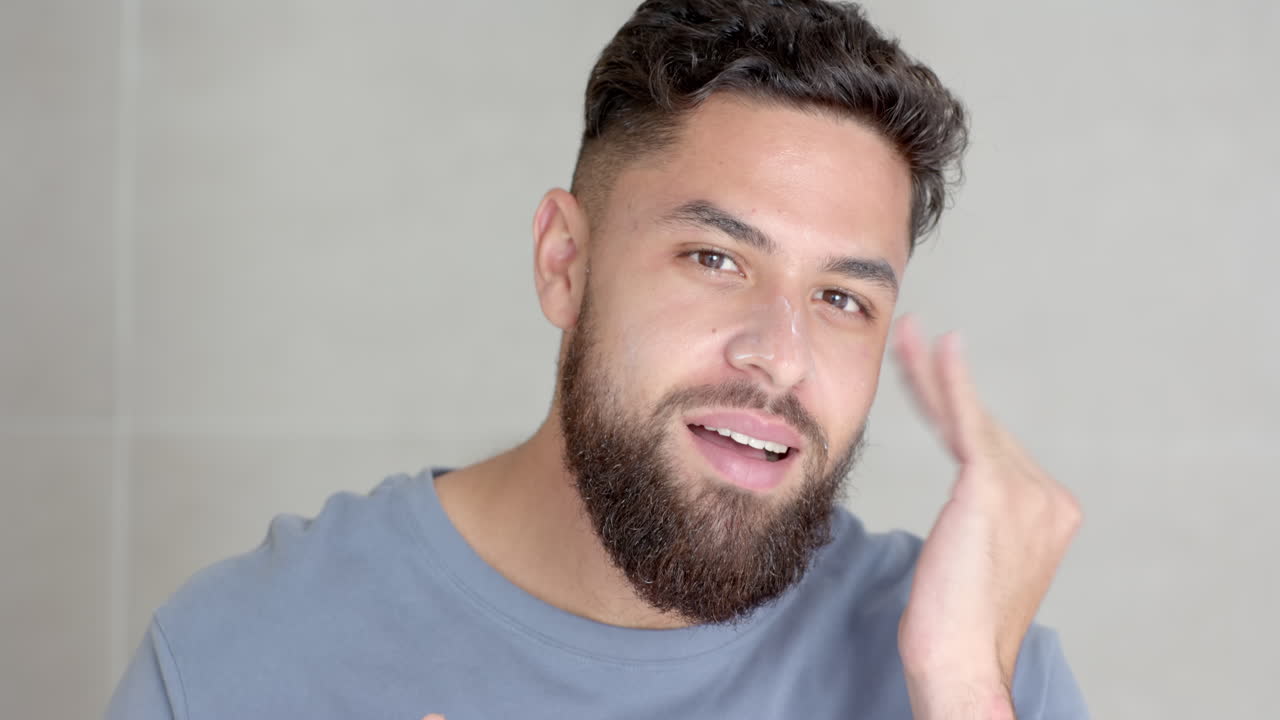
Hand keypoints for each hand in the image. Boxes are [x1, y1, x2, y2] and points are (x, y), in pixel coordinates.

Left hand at [891, 315, 1081, 718]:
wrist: (960, 662)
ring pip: (968, 418)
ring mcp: (1026, 490)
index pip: (993, 447)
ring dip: (932, 373)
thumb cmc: (954, 624)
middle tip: (910, 337)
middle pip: (982, 425)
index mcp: (1050, 511)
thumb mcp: (975, 561)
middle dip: (940, 382)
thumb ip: (981, 521)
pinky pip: (965, 422)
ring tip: (904, 333)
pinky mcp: (992, 488)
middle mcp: (1047, 495)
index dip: (955, 410)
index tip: (926, 379)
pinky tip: (936, 347)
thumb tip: (966, 510)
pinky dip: (950, 382)